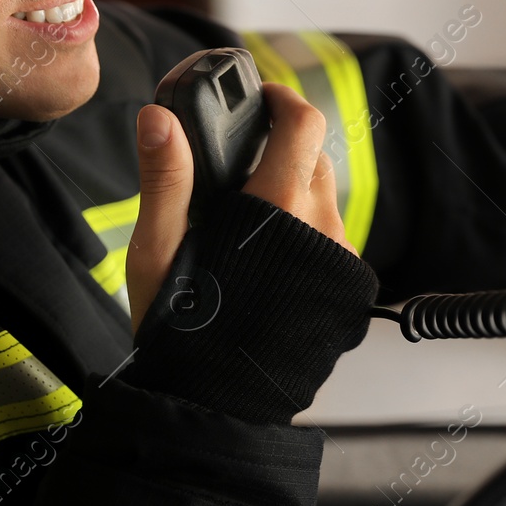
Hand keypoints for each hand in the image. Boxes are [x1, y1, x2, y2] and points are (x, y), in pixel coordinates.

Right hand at [126, 82, 351, 331]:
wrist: (219, 407)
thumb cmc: (182, 330)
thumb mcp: (158, 251)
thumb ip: (165, 178)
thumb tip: (159, 116)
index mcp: (280, 209)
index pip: (302, 123)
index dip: (281, 99)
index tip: (260, 97)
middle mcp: (323, 228)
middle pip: (314, 156)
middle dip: (280, 145)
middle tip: (237, 160)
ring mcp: (341, 259)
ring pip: (323, 196)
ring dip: (291, 188)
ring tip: (245, 216)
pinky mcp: (346, 286)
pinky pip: (330, 234)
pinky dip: (303, 227)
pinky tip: (266, 254)